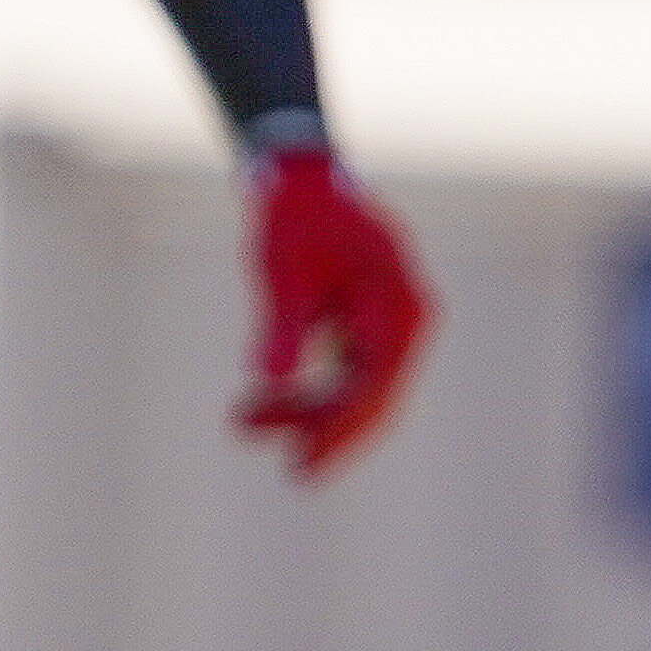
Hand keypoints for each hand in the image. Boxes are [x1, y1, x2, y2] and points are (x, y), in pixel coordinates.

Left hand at [240, 139, 430, 476]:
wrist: (299, 178)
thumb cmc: (294, 216)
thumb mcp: (281, 269)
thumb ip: (282, 324)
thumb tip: (270, 378)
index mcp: (400, 305)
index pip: (376, 383)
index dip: (340, 427)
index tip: (302, 461)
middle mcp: (407, 320)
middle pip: (375, 398)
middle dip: (326, 431)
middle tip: (289, 471)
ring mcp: (391, 327)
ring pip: (357, 393)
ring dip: (306, 412)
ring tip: (242, 423)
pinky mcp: (368, 331)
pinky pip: (345, 378)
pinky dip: (307, 393)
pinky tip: (262, 404)